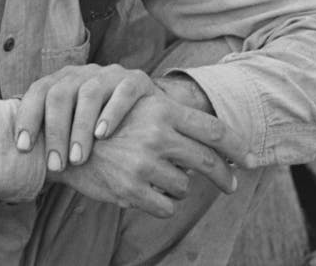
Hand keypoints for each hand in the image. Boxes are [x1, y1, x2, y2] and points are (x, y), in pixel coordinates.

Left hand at [14, 64, 156, 170]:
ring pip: (90, 93)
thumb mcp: (74, 129)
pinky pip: (123, 92)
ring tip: (78, 158)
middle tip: (56, 164)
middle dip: (55, 131)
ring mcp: (111, 74)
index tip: (23, 147)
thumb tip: (19, 165)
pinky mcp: (137, 81)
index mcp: (63, 81)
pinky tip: (103, 135)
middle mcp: (84, 73)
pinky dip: (112, 113)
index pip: (38, 91)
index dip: (27, 117)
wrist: (149, 115)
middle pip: (61, 93)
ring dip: (80, 127)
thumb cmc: (101, 130)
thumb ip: (52, 139)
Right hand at [49, 89, 250, 217]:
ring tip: (157, 177)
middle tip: (231, 185)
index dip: (238, 147)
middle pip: (208, 161)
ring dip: (178, 186)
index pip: (214, 130)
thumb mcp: (139, 109)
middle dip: (224, 176)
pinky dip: (161, 203)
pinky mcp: (131, 190)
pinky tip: (146, 192)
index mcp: (162, 111)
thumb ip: (173, 121)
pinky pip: (165, 207)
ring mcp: (144, 163)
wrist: (62, 144)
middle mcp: (157, 135)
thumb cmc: (106, 126)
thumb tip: (214, 143)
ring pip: (184, 186)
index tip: (252, 160)